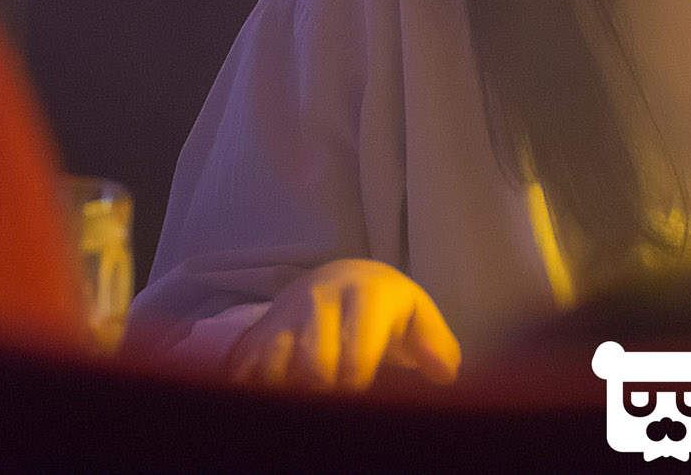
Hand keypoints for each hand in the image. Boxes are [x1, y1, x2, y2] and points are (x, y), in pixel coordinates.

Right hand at [225, 258, 460, 390]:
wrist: (340, 276)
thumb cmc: (387, 308)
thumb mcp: (418, 315)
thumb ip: (436, 344)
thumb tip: (445, 375)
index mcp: (366, 295)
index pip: (357, 355)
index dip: (359, 390)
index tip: (364, 405)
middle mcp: (321, 299)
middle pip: (313, 365)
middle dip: (325, 398)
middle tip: (336, 415)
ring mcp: (286, 314)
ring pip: (274, 366)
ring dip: (288, 398)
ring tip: (304, 413)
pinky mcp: (260, 330)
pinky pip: (245, 368)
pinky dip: (253, 393)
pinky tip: (268, 410)